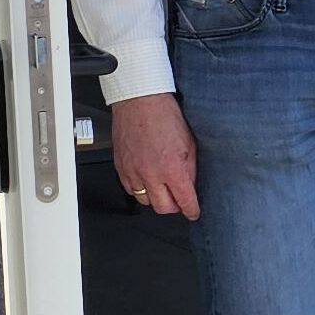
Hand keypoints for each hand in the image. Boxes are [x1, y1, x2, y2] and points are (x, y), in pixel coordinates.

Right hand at [110, 93, 199, 218]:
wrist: (140, 102)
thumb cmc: (164, 116)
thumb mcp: (190, 143)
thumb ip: (190, 167)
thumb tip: (191, 183)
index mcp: (172, 168)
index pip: (184, 200)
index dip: (191, 210)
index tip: (194, 213)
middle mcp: (151, 174)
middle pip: (163, 208)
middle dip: (175, 207)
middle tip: (180, 200)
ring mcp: (133, 172)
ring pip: (144, 202)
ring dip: (156, 199)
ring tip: (164, 189)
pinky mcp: (121, 168)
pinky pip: (130, 190)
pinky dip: (140, 190)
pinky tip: (148, 181)